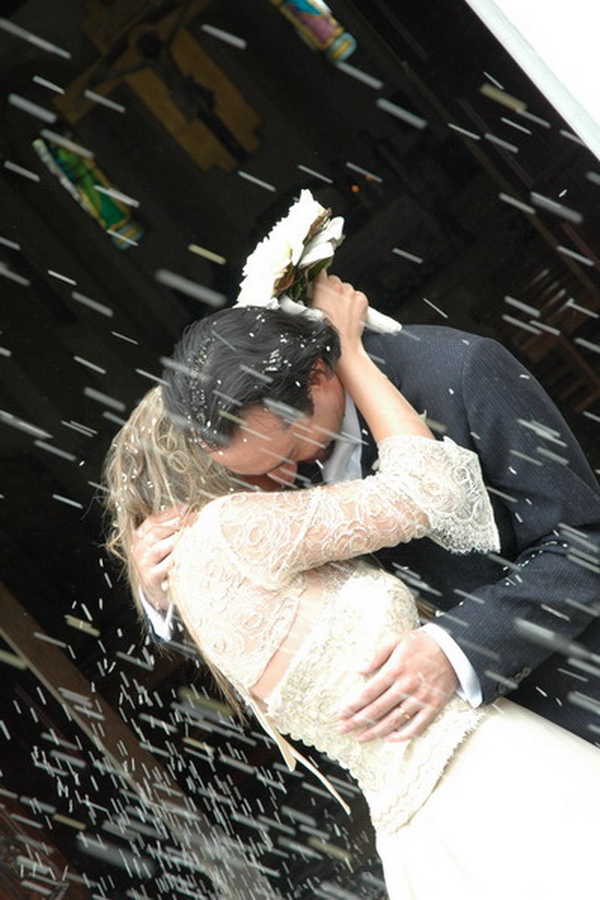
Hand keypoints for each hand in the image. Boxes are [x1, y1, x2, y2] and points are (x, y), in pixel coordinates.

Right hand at [130, 505, 186, 610]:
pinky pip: (167, 565)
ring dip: (179, 538)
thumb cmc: (160, 564)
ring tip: (194, 533)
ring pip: (161, 547)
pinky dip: (178, 558)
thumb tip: (188, 512)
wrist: (154, 592)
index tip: (186, 508)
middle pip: (158, 532)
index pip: (153, 521)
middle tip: (195, 518)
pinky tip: (189, 553)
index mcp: (139, 538)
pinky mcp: (151, 578)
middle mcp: (139, 550)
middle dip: (178, 523)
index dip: (170, 513)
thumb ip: (168, 531)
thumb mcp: (158, 545)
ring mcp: (144, 564)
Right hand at [311, 272, 367, 355]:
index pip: (320, 271)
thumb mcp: (310, 312)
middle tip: (330, 303)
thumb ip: (311, 298)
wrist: (343, 345)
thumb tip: (311, 294)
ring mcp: (351, 292)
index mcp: (322, 287)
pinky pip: (357, 296)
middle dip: (332, 289)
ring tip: (340, 311)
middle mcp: (337, 287)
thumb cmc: (326, 332)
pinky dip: (354, 302)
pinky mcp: (362, 299)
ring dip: (343, 296)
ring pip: (346, 288)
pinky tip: (349, 313)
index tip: (318, 282)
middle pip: (334, 280)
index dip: (319, 278)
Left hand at [337, 631, 457, 742]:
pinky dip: (403, 735)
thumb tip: (359, 669)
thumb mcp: (396, 639)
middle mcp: (406, 686)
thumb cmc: (421, 642)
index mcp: (395, 670)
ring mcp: (420, 698)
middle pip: (377, 709)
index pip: (368, 693)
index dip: (353, 705)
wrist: (452, 648)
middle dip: (357, 721)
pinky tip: (390, 739)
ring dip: (375, 732)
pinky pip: (417, 726)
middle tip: (343, 729)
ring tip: (360, 738)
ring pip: (394, 721)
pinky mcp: (434, 706)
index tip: (341, 714)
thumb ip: (376, 654)